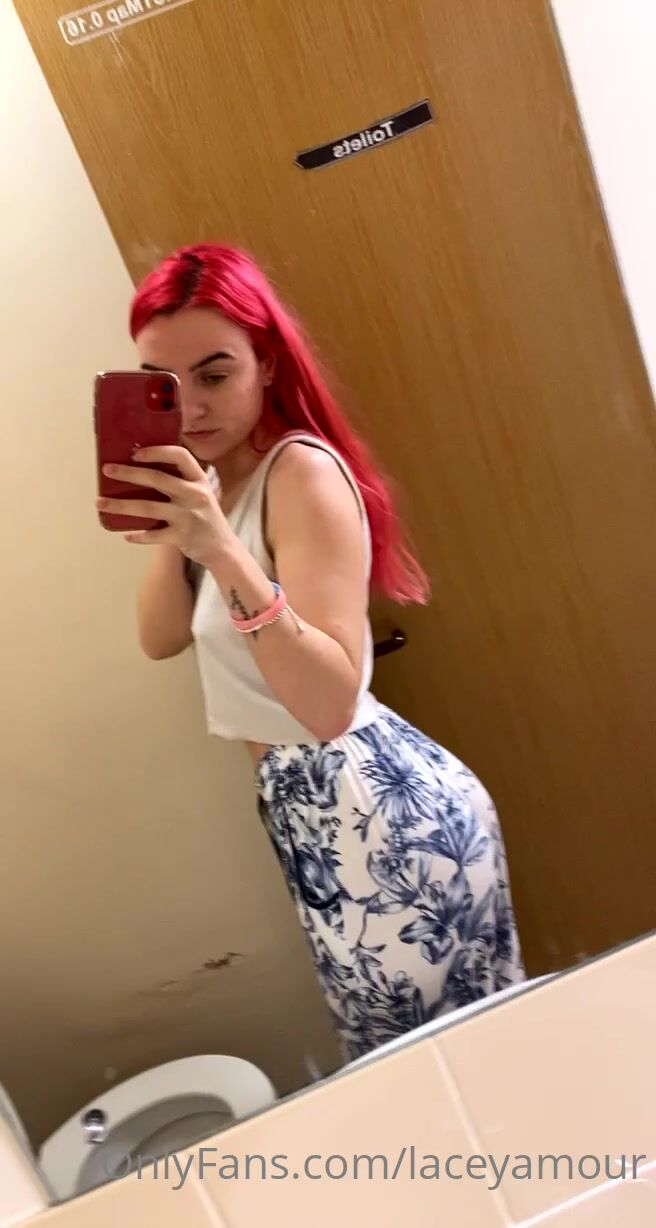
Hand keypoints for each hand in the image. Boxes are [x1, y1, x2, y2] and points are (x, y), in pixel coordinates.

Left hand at [97, 446, 231, 566]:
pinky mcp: (182, 537)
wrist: (223, 549)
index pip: (180, 456)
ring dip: (121, 505)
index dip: (157, 451)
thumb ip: (180, 481)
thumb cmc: (205, 517)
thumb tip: (141, 469)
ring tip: (100, 503)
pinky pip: (153, 535)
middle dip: (129, 474)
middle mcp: (194, 495)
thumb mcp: (200, 493)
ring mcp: (188, 516)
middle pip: (158, 479)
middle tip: (107, 470)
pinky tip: (125, 534)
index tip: (135, 452)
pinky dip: (138, 536)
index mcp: (199, 480)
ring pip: (148, 508)